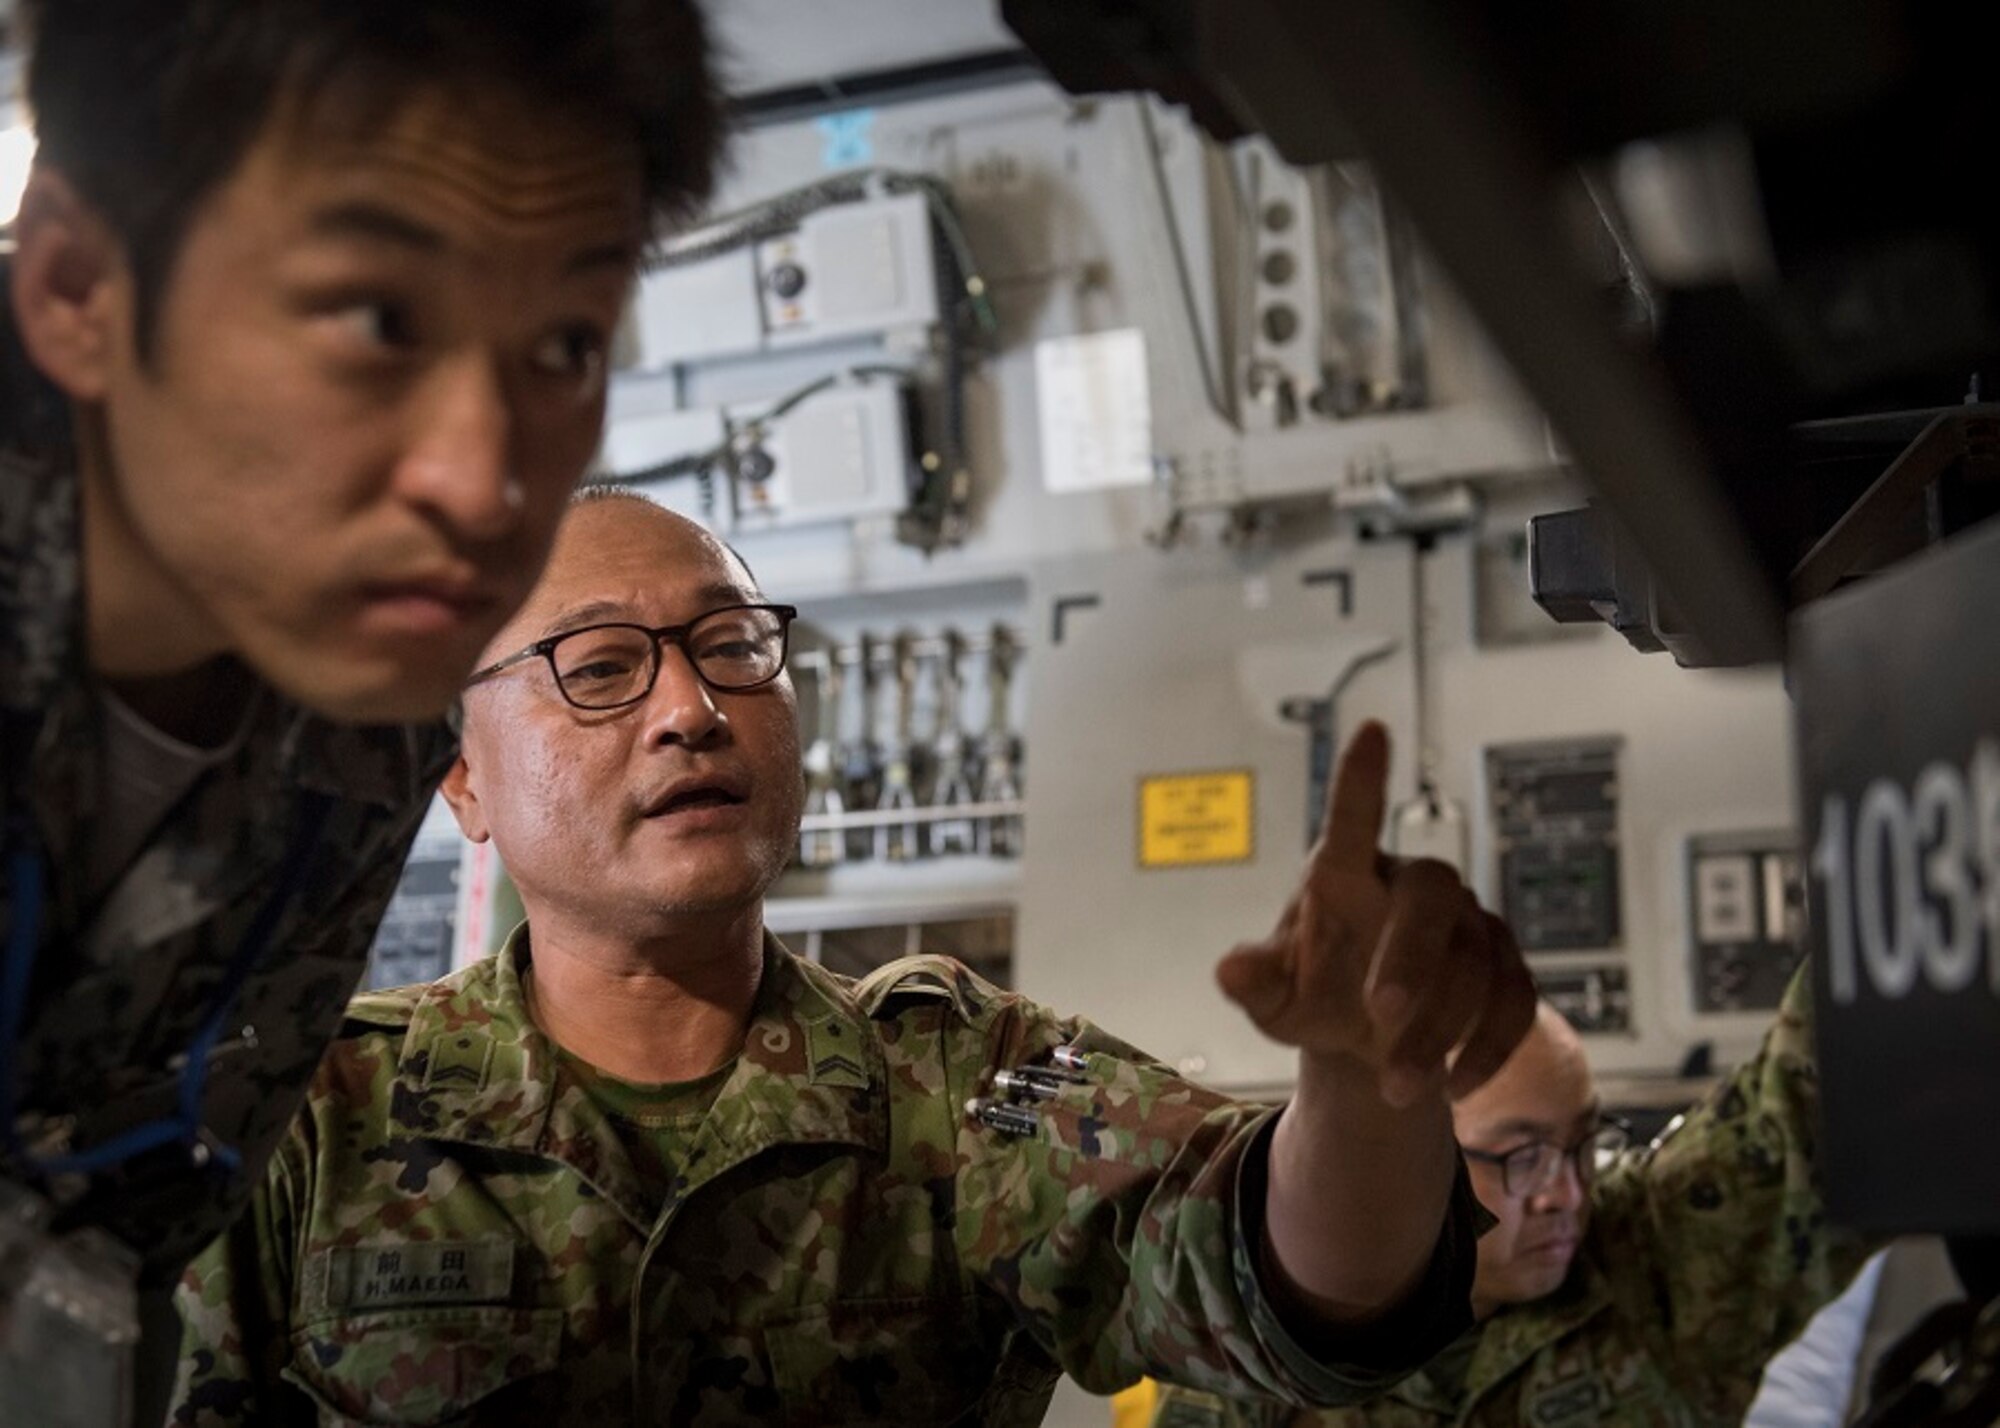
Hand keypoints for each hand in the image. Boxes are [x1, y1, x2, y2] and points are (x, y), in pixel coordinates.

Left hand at [1216, 721, 1534, 1106]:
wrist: (1366, 1045)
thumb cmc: (1313, 996)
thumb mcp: (1275, 999)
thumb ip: (1255, 982)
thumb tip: (1229, 970)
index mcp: (1345, 876)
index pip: (1352, 818)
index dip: (1361, 777)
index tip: (1370, 729)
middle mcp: (1410, 888)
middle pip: (1431, 891)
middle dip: (1410, 953)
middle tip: (1377, 1012)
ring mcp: (1467, 926)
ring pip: (1474, 961)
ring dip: (1440, 1029)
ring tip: (1398, 1086)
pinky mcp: (1506, 970)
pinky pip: (1516, 1000)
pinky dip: (1489, 1048)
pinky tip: (1455, 1088)